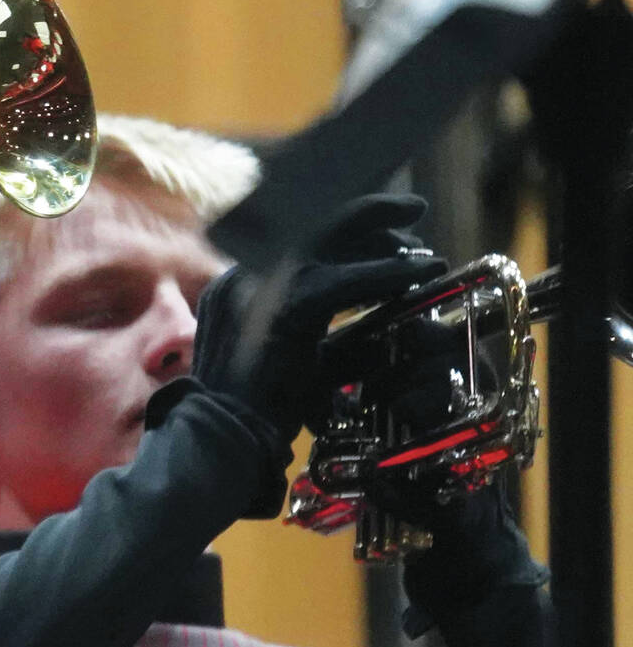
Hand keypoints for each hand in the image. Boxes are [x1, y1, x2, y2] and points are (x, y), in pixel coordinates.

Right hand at [191, 193, 443, 512]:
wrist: (223, 433)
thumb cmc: (254, 408)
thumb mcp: (294, 359)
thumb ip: (331, 337)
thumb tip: (385, 328)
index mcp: (239, 282)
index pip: (298, 235)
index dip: (345, 226)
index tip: (382, 230)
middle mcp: (247, 272)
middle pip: (316, 222)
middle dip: (369, 212)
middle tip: (411, 213)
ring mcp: (264, 284)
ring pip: (335, 239)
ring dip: (386, 239)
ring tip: (423, 249)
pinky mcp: (289, 304)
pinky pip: (350, 279)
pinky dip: (391, 274)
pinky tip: (422, 272)